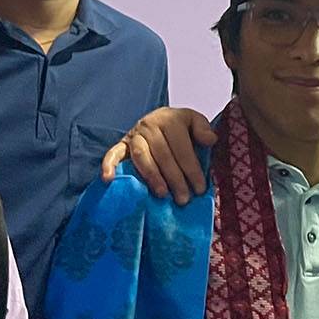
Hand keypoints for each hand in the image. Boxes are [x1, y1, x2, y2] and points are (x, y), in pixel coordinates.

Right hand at [102, 108, 216, 203]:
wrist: (159, 121)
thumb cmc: (180, 128)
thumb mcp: (194, 122)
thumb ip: (203, 129)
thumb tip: (210, 140)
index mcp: (169, 119)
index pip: (181, 147)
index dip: (192, 169)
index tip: (199, 189)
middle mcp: (149, 125)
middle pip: (162, 154)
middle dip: (175, 178)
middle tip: (183, 198)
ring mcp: (134, 135)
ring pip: (141, 156)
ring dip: (151, 176)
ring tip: (162, 194)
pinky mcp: (122, 144)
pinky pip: (113, 154)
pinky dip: (109, 165)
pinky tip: (108, 179)